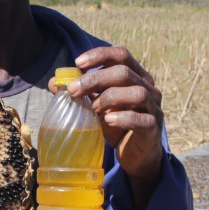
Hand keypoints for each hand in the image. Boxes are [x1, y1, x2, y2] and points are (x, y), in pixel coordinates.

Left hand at [61, 47, 164, 202]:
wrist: (135, 155)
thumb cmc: (115, 125)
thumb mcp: (95, 107)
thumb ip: (80, 93)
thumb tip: (54, 83)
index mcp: (136, 75)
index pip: (121, 54)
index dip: (100, 55)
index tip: (78, 63)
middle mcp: (148, 87)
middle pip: (123, 72)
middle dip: (95, 79)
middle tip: (73, 91)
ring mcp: (153, 107)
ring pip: (136, 92)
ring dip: (109, 98)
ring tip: (93, 109)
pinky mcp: (153, 127)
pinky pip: (140, 118)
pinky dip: (122, 117)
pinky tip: (108, 120)